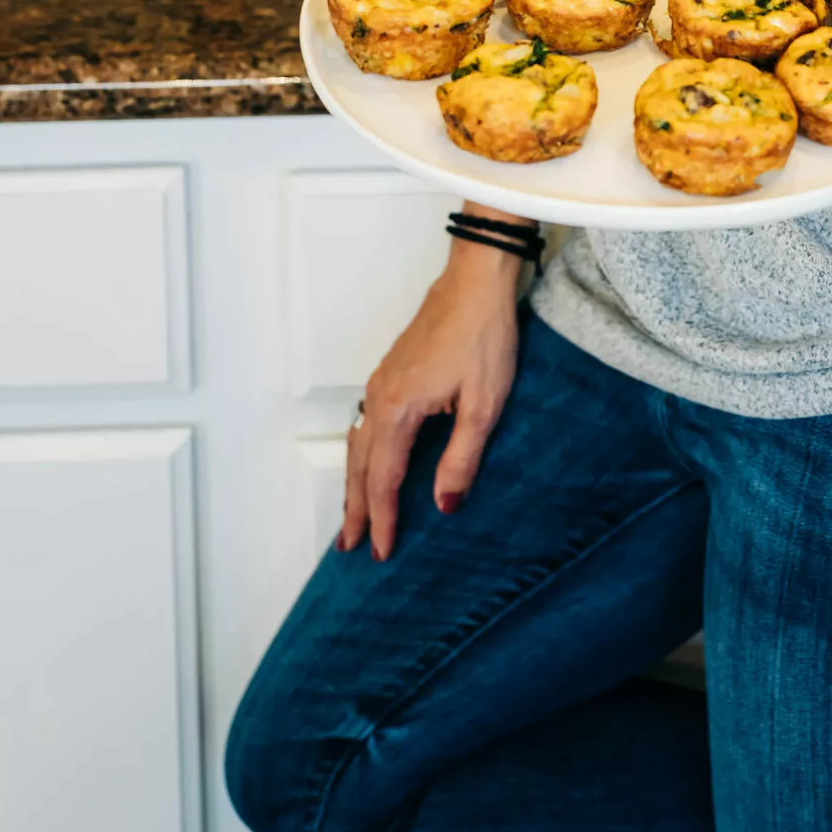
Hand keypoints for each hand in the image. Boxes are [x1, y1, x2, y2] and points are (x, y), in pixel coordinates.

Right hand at [340, 238, 520, 561]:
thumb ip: (462, 459)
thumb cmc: (482, 335)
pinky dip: (362, 454)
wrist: (476, 280)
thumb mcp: (483, 405)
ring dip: (354, 482)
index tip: (381, 551)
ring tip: (352, 514)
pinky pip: (365, 422)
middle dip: (354, 509)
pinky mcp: (392, 370)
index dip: (383, 519)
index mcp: (399, 411)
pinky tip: (371, 460)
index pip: (385, 480)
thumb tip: (445, 506)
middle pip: (359, 466)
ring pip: (358, 444)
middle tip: (349, 545)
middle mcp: (380, 397)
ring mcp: (382, 381)